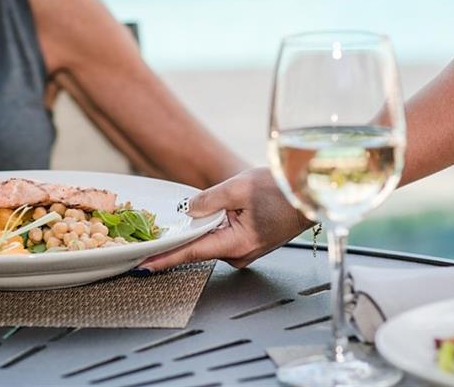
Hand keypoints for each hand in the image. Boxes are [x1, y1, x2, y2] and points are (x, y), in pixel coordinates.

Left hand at [139, 167, 312, 271]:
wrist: (311, 195)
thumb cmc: (283, 191)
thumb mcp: (239, 187)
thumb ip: (209, 199)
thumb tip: (188, 209)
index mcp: (235, 243)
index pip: (190, 253)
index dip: (164, 258)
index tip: (143, 265)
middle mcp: (239, 254)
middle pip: (200, 244)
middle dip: (185, 231)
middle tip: (172, 219)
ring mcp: (245, 251)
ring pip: (212, 238)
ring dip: (205, 223)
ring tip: (221, 202)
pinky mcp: (249, 243)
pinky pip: (224, 235)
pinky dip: (217, 224)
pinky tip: (226, 208)